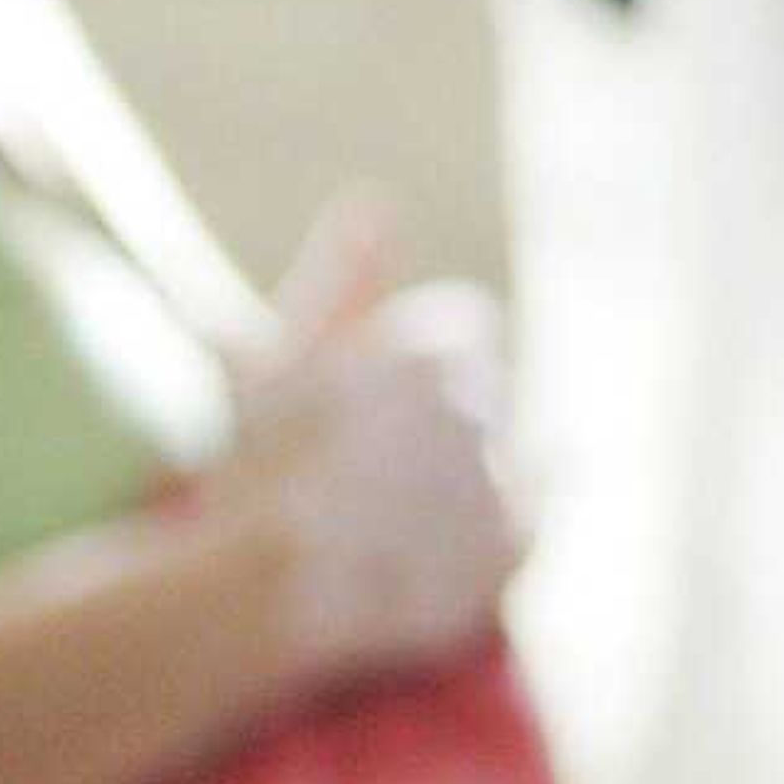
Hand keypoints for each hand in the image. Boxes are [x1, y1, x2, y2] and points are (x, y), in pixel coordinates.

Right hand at [209, 200, 522, 681]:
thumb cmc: (256, 462)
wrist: (260, 582)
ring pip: (504, 461)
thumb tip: (377, 200)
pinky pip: (527, 523)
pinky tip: (442, 547)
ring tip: (391, 519)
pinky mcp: (513, 547)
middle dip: (443, 426)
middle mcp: (485, 400)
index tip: (369, 410)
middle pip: (484, 399)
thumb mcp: (281, 353)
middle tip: (371, 471)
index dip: (415, 371)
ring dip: (465, 479)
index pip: (466, 332)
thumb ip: (341, 277)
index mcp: (437, 342)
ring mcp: (502, 476)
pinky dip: (498, 530)